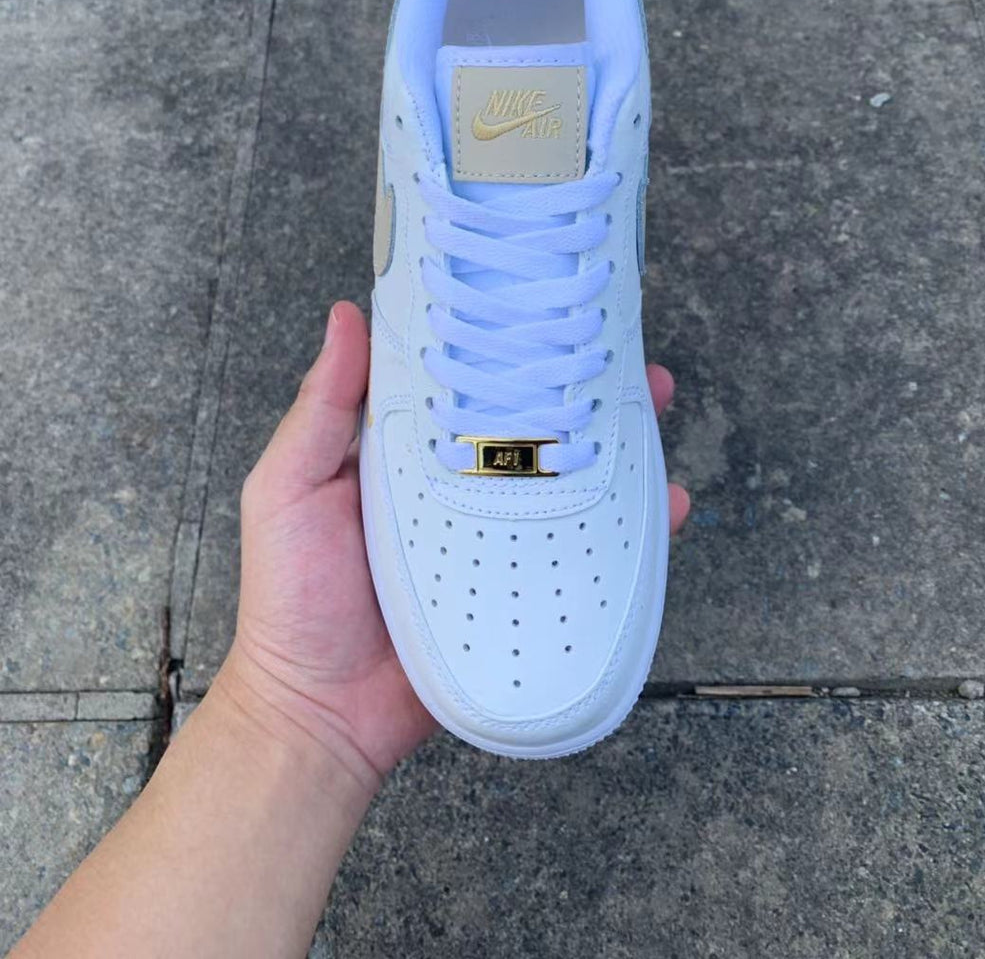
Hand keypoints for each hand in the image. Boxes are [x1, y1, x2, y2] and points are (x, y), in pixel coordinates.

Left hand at [218, 302, 690, 788]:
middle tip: (621, 355)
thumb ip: (321, 409)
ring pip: (569, 479)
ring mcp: (495, 537)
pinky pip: (584, 551)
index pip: (464, 384)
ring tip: (651, 410)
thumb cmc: (291, 599)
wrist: (322, 715)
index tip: (540, 305)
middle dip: (579, 387)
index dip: (502, 345)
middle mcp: (458, 486)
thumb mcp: (288, 488)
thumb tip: (346, 318)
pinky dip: (629, 529)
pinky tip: (661, 504)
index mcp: (406, 452)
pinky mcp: (522, 587)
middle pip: (531, 425)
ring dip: (616, 444)